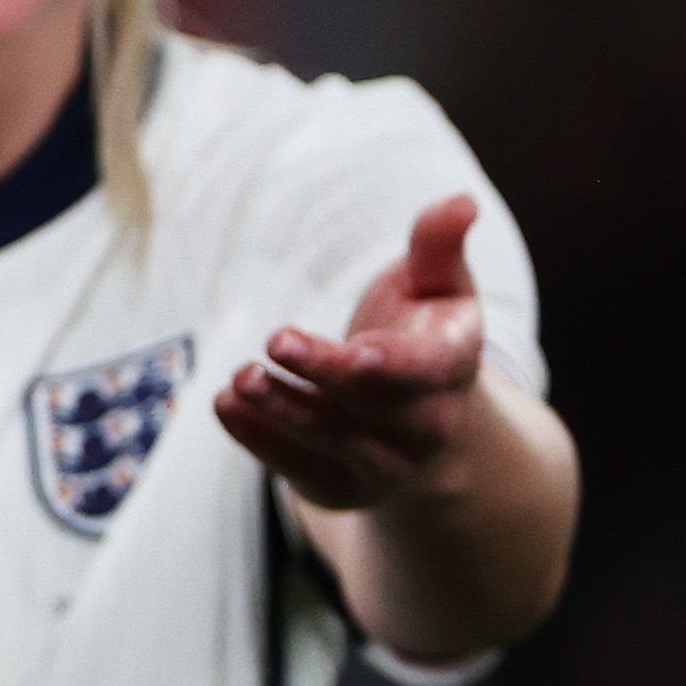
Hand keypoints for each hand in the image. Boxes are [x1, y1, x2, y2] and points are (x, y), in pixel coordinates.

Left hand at [215, 194, 493, 510]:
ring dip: (283, 414)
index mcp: (450, 371)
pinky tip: (226, 407)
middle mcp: (425, 427)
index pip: (423, 372)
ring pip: (333, 444)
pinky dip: (261, 443)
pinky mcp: (341, 486)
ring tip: (237, 381)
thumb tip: (460, 198)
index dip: (390, 364)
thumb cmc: (424, 336)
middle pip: (371, 409)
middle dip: (323, 380)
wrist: (434, 427)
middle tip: (273, 342)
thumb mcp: (438, 288)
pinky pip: (300, 472)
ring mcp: (385, 465)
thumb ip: (438, 245)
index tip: (358, 349)